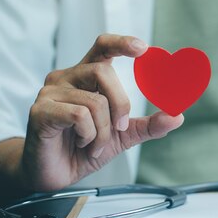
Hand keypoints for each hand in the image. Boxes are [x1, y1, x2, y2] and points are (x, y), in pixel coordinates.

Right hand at [20, 34, 183, 191]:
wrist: (55, 174)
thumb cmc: (83, 148)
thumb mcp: (122, 135)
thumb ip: (148, 125)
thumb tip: (177, 116)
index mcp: (85, 77)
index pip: (102, 46)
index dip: (121, 42)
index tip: (143, 48)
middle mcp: (66, 78)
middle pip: (103, 72)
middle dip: (121, 103)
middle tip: (120, 127)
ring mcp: (50, 92)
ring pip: (94, 101)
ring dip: (104, 131)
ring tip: (94, 144)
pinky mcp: (40, 110)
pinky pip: (79, 116)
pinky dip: (89, 135)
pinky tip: (80, 143)